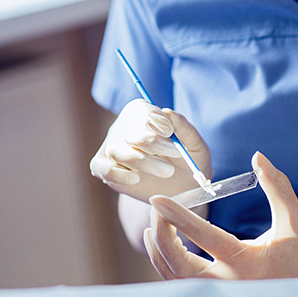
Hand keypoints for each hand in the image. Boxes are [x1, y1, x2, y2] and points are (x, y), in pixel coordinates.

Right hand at [90, 99, 211, 201]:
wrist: (183, 186)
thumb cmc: (188, 159)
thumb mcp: (194, 144)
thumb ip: (184, 128)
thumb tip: (169, 113)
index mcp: (144, 114)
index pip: (140, 110)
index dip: (153, 119)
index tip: (169, 131)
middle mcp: (124, 128)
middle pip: (130, 133)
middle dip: (153, 143)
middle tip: (176, 154)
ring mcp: (113, 148)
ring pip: (117, 151)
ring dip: (142, 161)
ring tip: (167, 171)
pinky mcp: (106, 169)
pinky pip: (103, 169)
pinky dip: (117, 175)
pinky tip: (135, 180)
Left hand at [144, 152, 297, 279]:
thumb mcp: (295, 219)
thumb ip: (276, 187)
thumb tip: (258, 157)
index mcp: (249, 263)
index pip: (205, 237)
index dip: (178, 217)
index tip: (158, 200)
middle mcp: (233, 284)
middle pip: (180, 265)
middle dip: (162, 237)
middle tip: (157, 210)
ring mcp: (226, 296)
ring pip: (180, 281)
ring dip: (162, 254)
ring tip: (154, 228)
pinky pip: (188, 287)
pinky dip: (172, 269)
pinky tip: (167, 249)